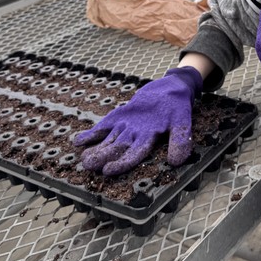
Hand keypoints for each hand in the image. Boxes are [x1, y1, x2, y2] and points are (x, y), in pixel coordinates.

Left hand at [73, 66, 202, 175]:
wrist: (171, 89)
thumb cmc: (177, 107)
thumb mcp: (182, 121)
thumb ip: (180, 140)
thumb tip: (177, 162)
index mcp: (150, 138)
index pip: (134, 154)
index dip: (122, 163)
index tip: (108, 170)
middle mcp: (135, 135)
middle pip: (117, 149)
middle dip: (103, 157)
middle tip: (88, 165)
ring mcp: (126, 126)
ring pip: (109, 141)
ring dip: (96, 150)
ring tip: (83, 158)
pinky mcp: (120, 116)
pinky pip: (104, 127)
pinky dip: (92, 134)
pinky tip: (78, 141)